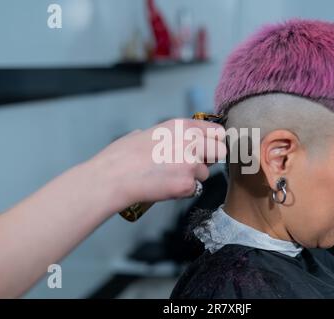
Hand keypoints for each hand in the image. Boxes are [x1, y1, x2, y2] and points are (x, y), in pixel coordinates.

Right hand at [86, 119, 226, 214]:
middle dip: (209, 160)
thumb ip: (167, 135)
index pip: (217, 131)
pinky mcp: (188, 185)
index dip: (213, 141)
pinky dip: (182, 191)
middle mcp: (192, 142)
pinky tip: (165, 187)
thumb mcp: (147, 132)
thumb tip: (171, 139)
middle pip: (220, 152)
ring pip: (205, 174)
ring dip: (193, 178)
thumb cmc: (123, 156)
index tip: (209, 148)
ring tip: (169, 177)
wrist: (113, 177)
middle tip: (191, 166)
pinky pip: (194, 189)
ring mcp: (191, 164)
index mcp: (182, 126)